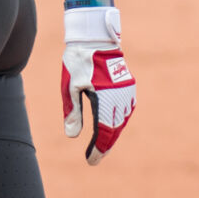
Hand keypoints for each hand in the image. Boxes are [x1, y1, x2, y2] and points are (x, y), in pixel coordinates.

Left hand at [60, 3, 135, 165]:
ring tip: (101, 145)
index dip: (98, 149)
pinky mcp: (128, 85)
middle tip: (95, 158)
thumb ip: (73, 112)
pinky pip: (126, 109)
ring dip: (112, 134)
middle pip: (115, 129)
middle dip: (105, 145)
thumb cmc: (79, 60)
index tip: (91, 160)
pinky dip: (118, 121)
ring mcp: (127, 91)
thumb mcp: (70, 86)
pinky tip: (111, 126)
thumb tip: (72, 136)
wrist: (94, 37)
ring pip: (122, 120)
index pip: (104, 131)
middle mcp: (119, 96)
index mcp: (104, 98)